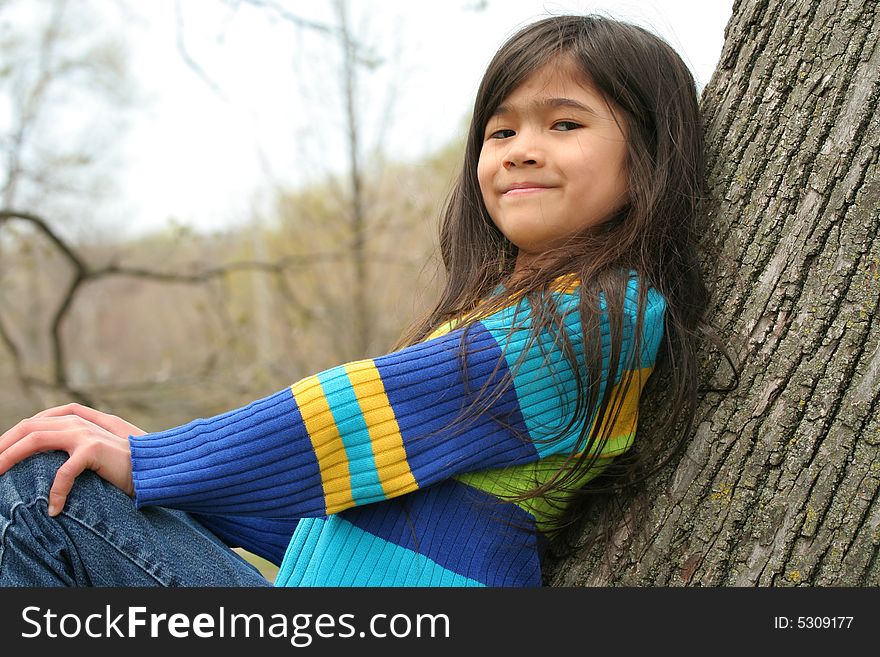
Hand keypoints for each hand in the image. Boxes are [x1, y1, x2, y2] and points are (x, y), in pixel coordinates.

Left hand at [0, 403, 145, 515]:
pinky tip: (53, 509)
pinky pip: (64, 471)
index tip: (0, 453)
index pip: (36, 420)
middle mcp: (80, 421)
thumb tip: (59, 454)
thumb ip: (85, 439)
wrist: (161, 465)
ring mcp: (86, 433)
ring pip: (35, 439)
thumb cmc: (135, 461)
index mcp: (81, 419)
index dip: (14, 434)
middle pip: (28, 426)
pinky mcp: (95, 449)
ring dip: (10, 458)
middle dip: (3, 445)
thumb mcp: (107, 444)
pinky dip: (55, 491)